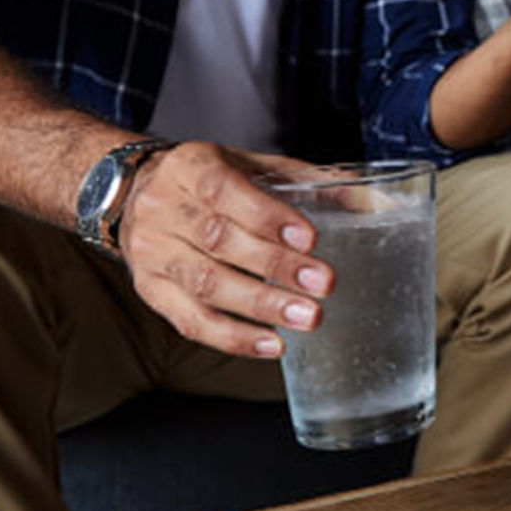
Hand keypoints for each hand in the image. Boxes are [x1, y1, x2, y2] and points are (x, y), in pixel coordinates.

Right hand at [115, 142, 332, 358]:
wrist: (134, 193)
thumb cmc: (210, 180)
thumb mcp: (252, 165)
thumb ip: (309, 182)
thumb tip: (377, 204)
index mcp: (190, 167)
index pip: (225, 190)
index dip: (268, 217)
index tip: (310, 239)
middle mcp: (163, 208)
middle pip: (218, 242)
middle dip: (275, 267)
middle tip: (323, 285)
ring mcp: (152, 252)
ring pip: (205, 283)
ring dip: (261, 306)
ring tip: (308, 318)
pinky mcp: (150, 289)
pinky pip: (190, 320)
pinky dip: (233, 337)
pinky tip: (272, 345)